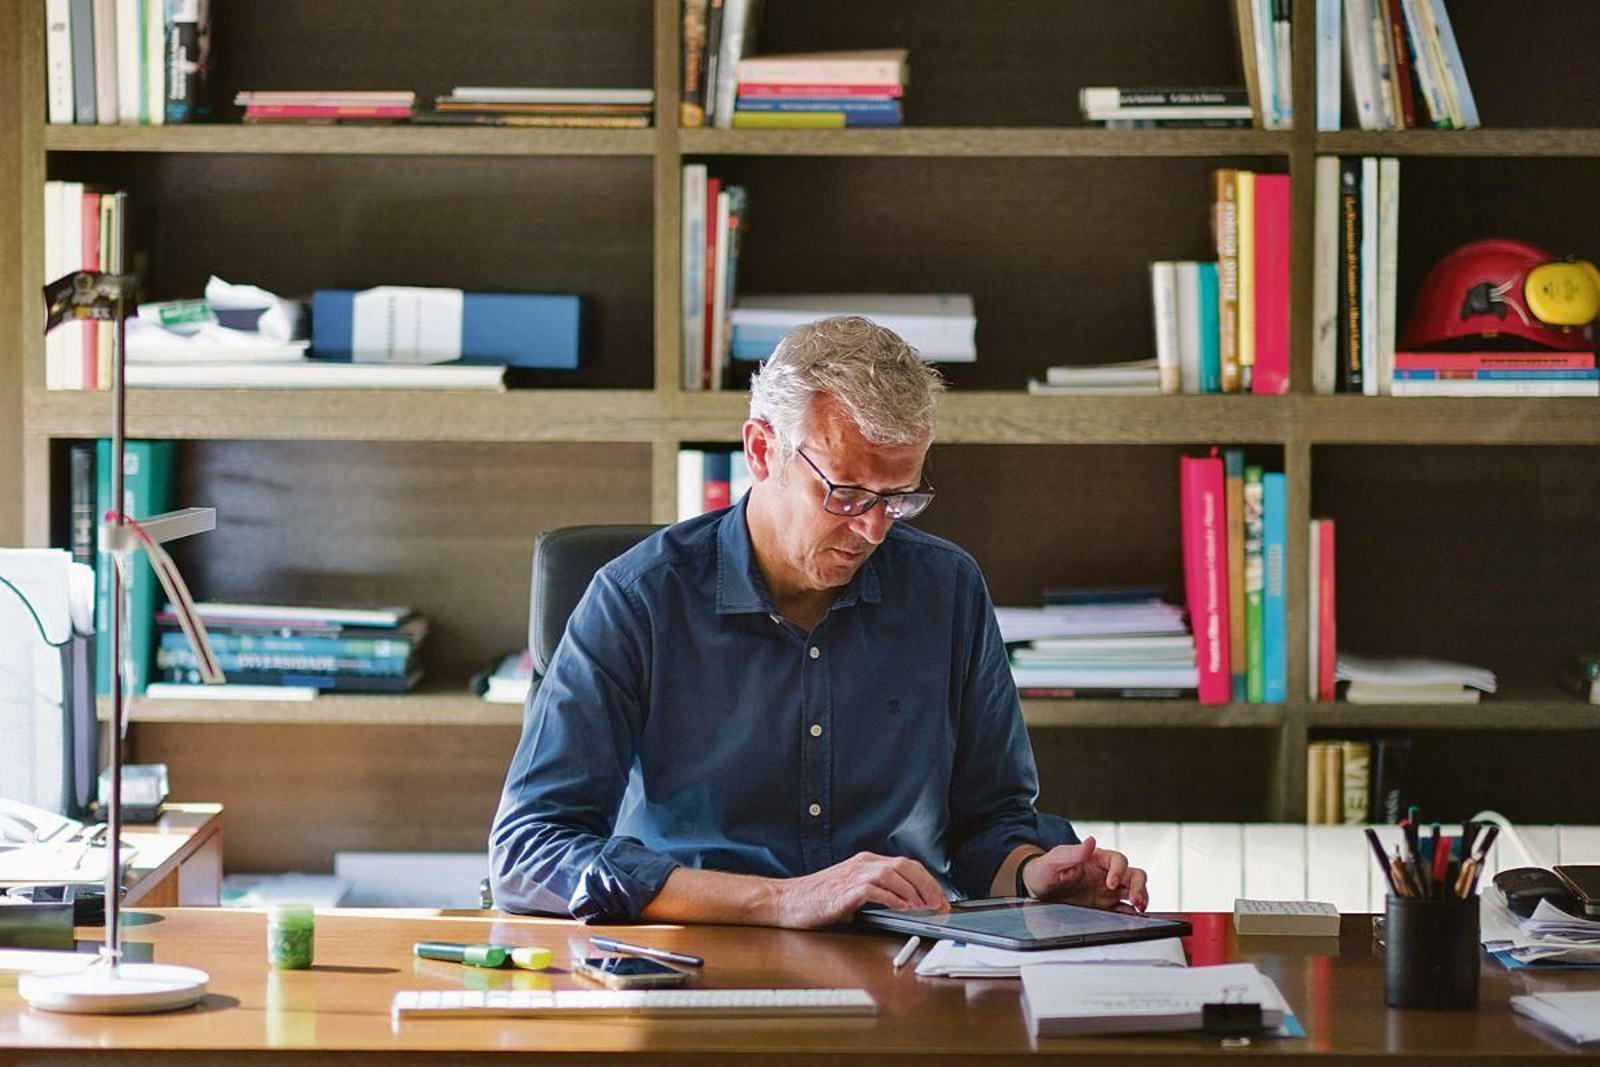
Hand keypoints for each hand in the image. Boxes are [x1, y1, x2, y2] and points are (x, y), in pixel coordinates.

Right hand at [771, 852, 947, 928]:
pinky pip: (874, 889)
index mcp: (866, 862)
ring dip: (913, 891)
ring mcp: (853, 875)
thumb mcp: (852, 890)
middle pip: (905, 866)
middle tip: (939, 904)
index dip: (927, 880)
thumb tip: (906, 905)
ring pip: (893, 873)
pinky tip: (901, 908)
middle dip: (927, 884)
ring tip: (923, 906)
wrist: (787, 900)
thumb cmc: (818, 899)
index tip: (940, 898)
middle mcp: (862, 864)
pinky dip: (891, 898)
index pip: (906, 865)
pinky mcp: (844, 891)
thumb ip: (876, 892)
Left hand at [1021, 837, 1148, 911]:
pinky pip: (1123, 909)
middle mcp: (1106, 873)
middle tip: (1135, 901)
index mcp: (1096, 859)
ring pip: (1133, 890)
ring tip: (1139, 909)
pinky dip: (1131, 914)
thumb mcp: (1054, 860)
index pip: (1118, 860)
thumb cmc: (1045, 870)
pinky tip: (1131, 920)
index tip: (1110, 883)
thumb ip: (1072, 853)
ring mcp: (1107, 890)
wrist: (1036, 888)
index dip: (1119, 870)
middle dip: (1138, 886)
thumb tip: (1091, 841)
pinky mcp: (1105, 906)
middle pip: (1133, 875)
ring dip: (1141, 898)